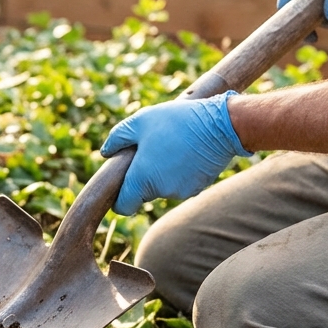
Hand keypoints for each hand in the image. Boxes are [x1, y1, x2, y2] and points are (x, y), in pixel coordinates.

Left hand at [100, 91, 251, 215]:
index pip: (123, 207)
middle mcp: (162, 191)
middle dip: (142, 176)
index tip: (121, 184)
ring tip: (171, 144)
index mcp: (142, 179)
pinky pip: (181, 183)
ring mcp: (182, 192)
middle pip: (143, 193)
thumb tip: (105, 152)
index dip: (119, 198)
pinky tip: (186, 150)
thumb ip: (117, 138)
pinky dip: (180, 171)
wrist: (222, 125)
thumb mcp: (140, 121)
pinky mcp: (199, 187)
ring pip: (163, 187)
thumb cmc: (177, 121)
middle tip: (149, 149)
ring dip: (162, 172)